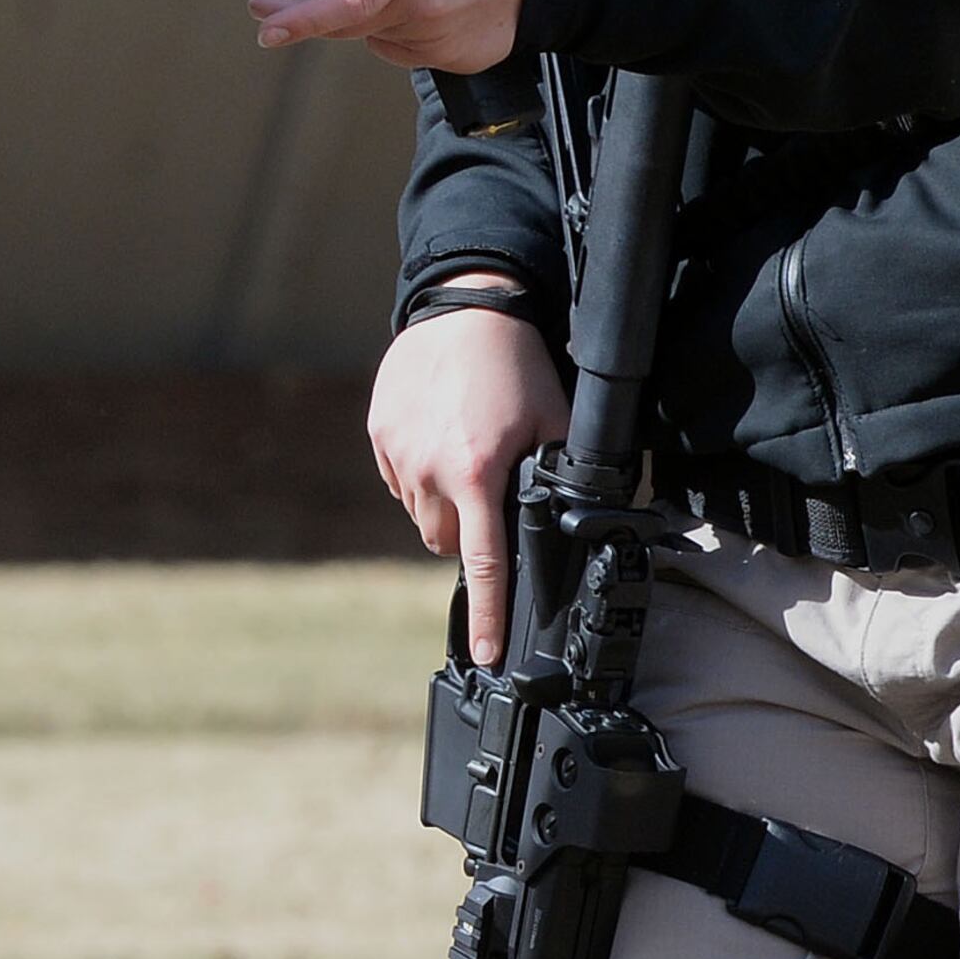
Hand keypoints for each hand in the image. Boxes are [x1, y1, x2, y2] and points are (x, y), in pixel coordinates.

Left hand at [249, 0, 530, 69]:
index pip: (354, 0)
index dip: (306, 17)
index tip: (266, 23)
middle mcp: (424, 6)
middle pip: (348, 22)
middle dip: (304, 17)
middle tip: (267, 12)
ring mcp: (438, 39)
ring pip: (372, 36)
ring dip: (368, 15)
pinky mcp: (451, 61)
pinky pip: (400, 51)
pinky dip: (398, 30)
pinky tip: (426, 4)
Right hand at [368, 290, 567, 665]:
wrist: (463, 307)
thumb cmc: (515, 363)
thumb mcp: (556, 420)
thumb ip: (564, 476)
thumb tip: (581, 522)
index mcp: (477, 472)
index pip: (482, 561)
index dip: (489, 612)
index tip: (487, 651)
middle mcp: (429, 470)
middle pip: (445, 542)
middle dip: (468, 535)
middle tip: (490, 498)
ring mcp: (398, 453)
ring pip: (420, 514)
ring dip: (443, 504)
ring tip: (467, 457)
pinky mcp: (379, 435)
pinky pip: (399, 481)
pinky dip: (420, 475)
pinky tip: (441, 438)